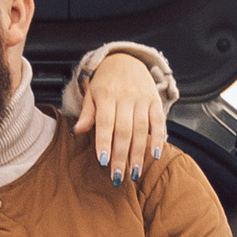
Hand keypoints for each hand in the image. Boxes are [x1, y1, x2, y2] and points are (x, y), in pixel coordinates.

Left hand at [71, 50, 167, 185]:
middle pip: (124, 130)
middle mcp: (125, 96)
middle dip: (121, 156)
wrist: (126, 59)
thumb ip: (87, 113)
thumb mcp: (91, 93)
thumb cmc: (105, 81)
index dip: (104, 142)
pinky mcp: (155, 100)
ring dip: (138, 153)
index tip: (103, 162)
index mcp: (106, 94)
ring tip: (134, 173)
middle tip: (117, 177)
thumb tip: (77, 131)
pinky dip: (158, 139)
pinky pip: (158, 121)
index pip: (105, 122)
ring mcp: (142, 98)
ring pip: (141, 129)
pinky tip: (154, 155)